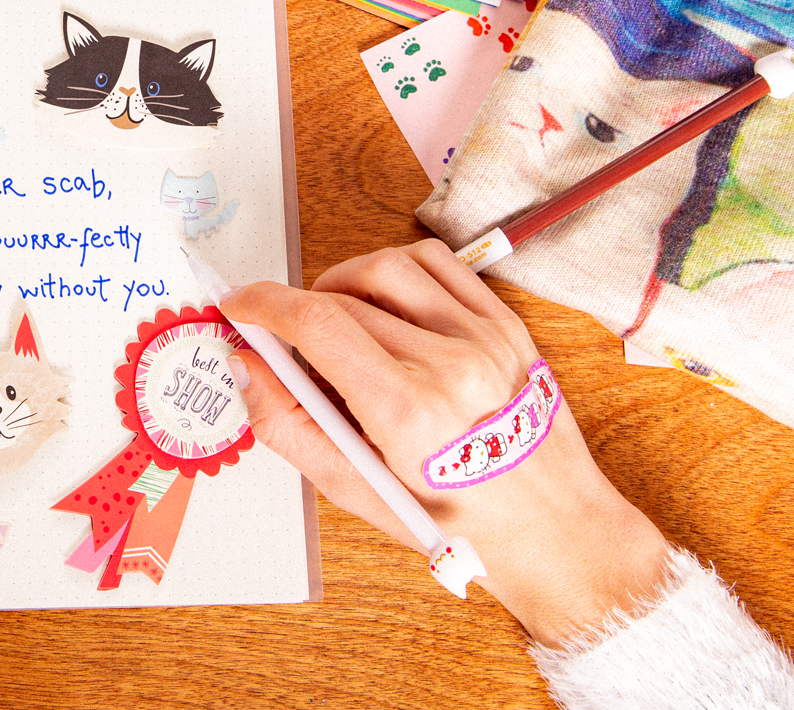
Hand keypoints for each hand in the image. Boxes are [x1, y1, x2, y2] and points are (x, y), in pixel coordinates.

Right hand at [221, 239, 669, 645]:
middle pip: (344, 296)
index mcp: (408, 411)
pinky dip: (396, 270)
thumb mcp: (358, 493)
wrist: (554, 529)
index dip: (264, 304)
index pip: (317, 324)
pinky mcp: (506, 324)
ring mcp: (484, 338)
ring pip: (389, 267)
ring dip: (344, 281)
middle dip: (297, 308)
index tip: (239, 306)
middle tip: (284, 337)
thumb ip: (289, 426)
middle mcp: (449, 364)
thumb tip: (246, 367)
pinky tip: (384, 302)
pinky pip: (438, 264)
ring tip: (334, 318)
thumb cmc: (459, 524)